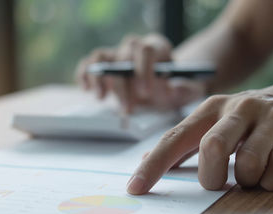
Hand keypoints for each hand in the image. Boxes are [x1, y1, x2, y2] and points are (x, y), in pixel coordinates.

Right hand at [76, 34, 206, 112]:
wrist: (164, 89)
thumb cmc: (175, 88)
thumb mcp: (188, 91)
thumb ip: (186, 90)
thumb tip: (173, 88)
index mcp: (158, 47)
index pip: (147, 51)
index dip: (144, 71)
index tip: (145, 93)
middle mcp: (135, 46)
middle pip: (123, 56)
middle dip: (124, 84)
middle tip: (127, 108)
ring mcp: (117, 54)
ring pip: (102, 56)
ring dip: (100, 78)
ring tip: (102, 98)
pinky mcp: (103, 65)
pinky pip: (89, 63)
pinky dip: (84, 74)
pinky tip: (87, 90)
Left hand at [126, 75, 272, 193]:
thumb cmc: (247, 120)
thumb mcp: (214, 122)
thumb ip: (184, 142)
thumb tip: (147, 159)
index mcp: (210, 108)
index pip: (175, 137)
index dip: (153, 165)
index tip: (136, 188)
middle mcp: (238, 107)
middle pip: (213, 147)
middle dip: (212, 176)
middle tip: (218, 181)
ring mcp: (270, 116)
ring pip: (249, 162)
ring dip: (246, 180)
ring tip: (250, 173)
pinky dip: (271, 181)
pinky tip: (270, 173)